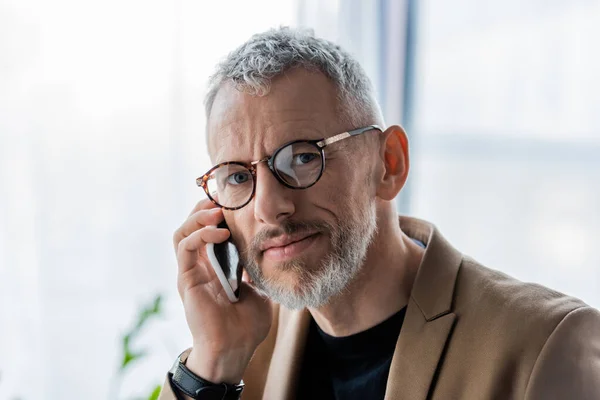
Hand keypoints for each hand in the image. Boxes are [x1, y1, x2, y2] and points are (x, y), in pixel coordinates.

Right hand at [172, 199, 271, 383]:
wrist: (234, 350)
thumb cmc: (246, 326)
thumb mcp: (259, 291)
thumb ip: (258, 272)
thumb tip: (272, 256)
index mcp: (215, 267)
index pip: (209, 231)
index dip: (217, 213)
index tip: (235, 201)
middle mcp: (199, 266)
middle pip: (192, 226)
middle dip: (205, 208)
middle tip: (223, 200)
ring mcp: (191, 272)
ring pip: (183, 232)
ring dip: (198, 217)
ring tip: (217, 211)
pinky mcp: (186, 279)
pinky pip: (184, 247)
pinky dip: (200, 235)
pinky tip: (220, 233)